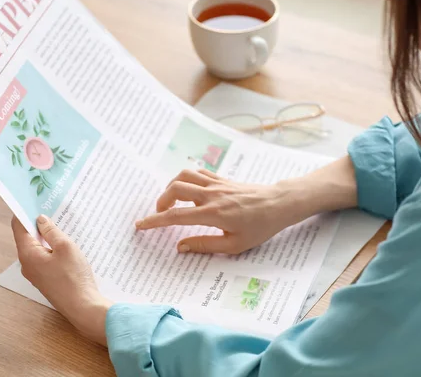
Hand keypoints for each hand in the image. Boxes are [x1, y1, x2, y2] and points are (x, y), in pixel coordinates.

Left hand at [11, 215, 110, 345]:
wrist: (83, 307)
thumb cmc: (74, 276)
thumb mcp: (65, 247)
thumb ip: (51, 231)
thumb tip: (41, 220)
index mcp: (28, 254)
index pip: (18, 226)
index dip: (23, 211)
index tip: (31, 199)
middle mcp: (27, 264)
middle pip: (27, 237)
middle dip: (37, 222)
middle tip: (50, 207)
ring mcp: (36, 273)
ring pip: (37, 248)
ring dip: (46, 236)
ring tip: (60, 222)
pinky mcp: (46, 279)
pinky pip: (45, 258)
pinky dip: (51, 248)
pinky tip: (65, 243)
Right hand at [135, 169, 311, 254]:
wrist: (279, 204)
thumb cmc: (260, 227)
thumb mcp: (234, 245)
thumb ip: (205, 245)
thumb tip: (180, 247)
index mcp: (213, 214)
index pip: (176, 216)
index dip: (155, 221)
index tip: (141, 225)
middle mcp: (211, 195)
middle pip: (175, 189)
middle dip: (161, 201)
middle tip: (159, 215)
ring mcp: (216, 184)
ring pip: (184, 176)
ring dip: (171, 187)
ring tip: (171, 202)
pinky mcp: (222, 179)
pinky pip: (198, 173)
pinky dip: (186, 180)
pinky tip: (187, 191)